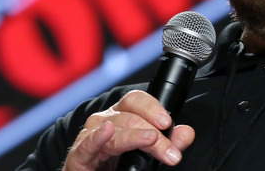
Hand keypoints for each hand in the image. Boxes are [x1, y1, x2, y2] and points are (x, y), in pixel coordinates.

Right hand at [62, 90, 195, 170]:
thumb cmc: (119, 163)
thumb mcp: (148, 151)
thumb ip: (169, 141)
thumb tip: (186, 133)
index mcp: (122, 115)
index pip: (135, 100)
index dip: (152, 107)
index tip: (167, 122)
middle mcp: (105, 120)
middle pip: (130, 118)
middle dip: (154, 134)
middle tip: (170, 152)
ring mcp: (90, 135)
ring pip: (115, 130)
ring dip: (136, 138)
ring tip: (152, 142)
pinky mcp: (78, 155)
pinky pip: (87, 144)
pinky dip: (97, 138)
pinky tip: (107, 132)